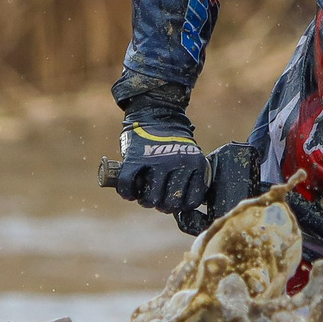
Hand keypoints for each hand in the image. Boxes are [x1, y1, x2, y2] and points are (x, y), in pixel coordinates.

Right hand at [115, 108, 209, 223]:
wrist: (156, 113)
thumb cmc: (173, 142)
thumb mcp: (189, 157)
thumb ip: (187, 178)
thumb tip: (181, 207)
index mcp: (195, 163)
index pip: (191, 200)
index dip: (181, 206)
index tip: (175, 203)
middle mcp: (178, 163)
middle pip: (170, 203)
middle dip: (163, 206)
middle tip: (158, 201)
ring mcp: (156, 161)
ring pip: (151, 198)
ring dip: (146, 202)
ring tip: (144, 197)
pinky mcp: (135, 158)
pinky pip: (129, 184)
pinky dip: (127, 192)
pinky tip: (129, 194)